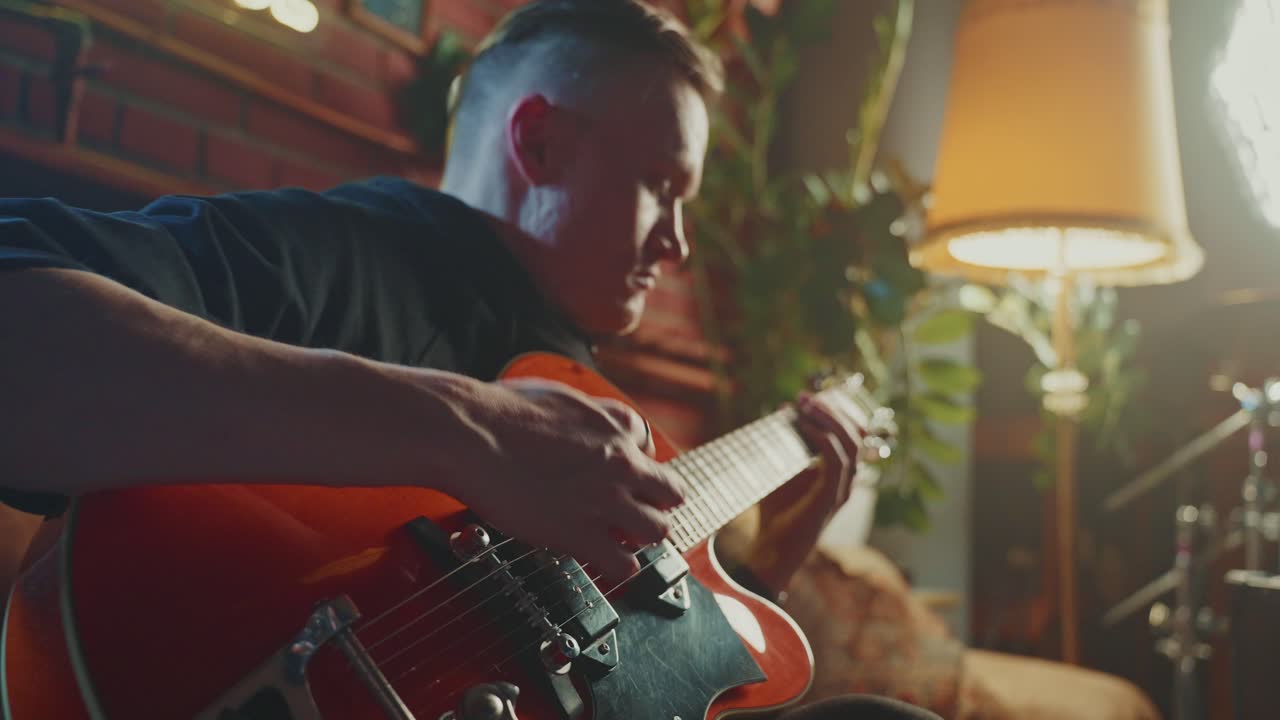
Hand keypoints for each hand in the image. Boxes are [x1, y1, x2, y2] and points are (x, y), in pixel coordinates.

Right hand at [442, 377, 682, 580]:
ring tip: (620, 539)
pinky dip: (618, 567)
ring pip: (657, 532)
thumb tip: (593, 420)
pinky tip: (602, 560)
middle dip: (653, 504)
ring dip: (640, 537)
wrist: (472, 434)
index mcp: (616, 428)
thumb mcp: (563, 394)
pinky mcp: (582, 536)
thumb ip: (590, 412)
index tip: (621, 477)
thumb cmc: (502, 410)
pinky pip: (626, 565)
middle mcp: (621, 465)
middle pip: (671, 494)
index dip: (635, 465)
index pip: (651, 451)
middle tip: (632, 511)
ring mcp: (606, 503)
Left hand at [745, 392, 862, 594]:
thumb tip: (783, 409)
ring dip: (828, 419)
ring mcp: (841, 490)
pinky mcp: (831, 498)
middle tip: (804, 396)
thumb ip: (784, 443)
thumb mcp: (779, 470)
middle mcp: (845, 481)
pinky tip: (802, 425)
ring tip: (804, 404)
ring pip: (851, 445)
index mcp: (837, 474)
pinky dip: (821, 438)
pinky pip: (836, 461)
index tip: (806, 397)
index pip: (851, 435)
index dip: (835, 412)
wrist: (771, 550)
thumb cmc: (774, 513)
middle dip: (832, 410)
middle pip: (856, 435)